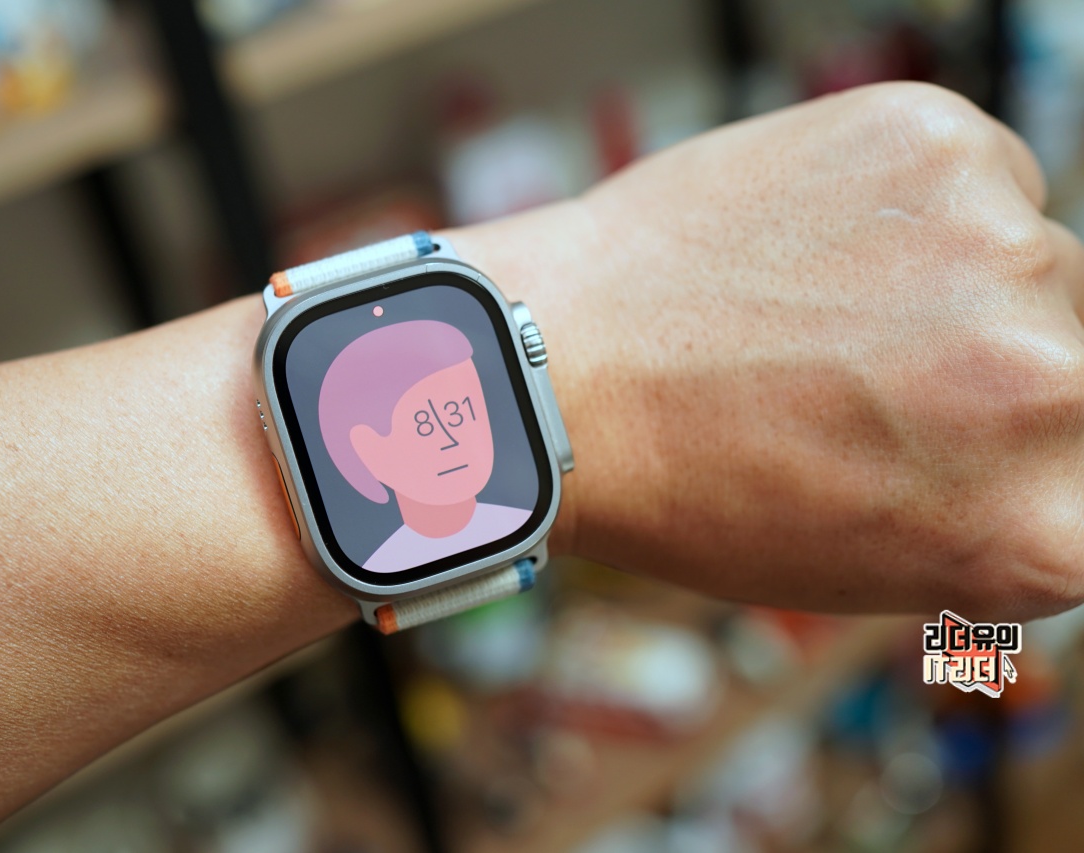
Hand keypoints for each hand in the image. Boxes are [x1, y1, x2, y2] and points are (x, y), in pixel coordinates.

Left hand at [455, 82, 1083, 619]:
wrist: (556, 368)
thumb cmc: (688, 487)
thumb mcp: (872, 560)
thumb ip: (996, 510)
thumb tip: (1058, 455)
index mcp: (1038, 531)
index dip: (1034, 467)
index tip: (977, 445)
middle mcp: (1049, 385)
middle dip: (1003, 374)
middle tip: (882, 377)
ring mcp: (997, 249)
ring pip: (1038, 262)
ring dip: (959, 288)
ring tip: (826, 311)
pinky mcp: (938, 144)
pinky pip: (982, 179)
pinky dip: (918, 212)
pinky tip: (812, 246)